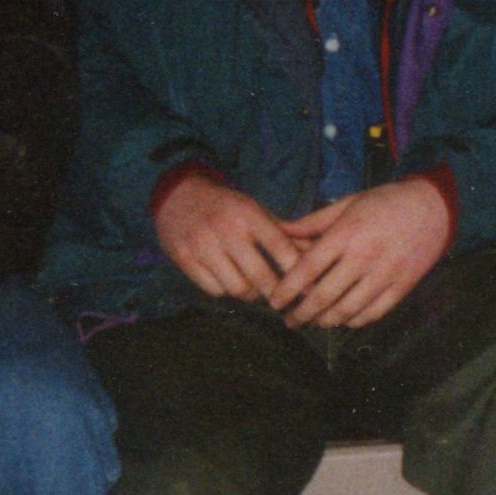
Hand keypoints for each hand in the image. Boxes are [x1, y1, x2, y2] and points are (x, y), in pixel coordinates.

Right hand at [156, 173, 300, 300]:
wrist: (178, 194)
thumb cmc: (227, 207)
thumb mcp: (256, 211)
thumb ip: (285, 234)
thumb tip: (317, 254)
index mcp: (250, 215)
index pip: (282, 249)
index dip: (298, 274)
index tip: (309, 289)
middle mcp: (226, 230)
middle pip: (260, 277)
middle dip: (277, 294)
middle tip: (284, 300)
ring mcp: (202, 245)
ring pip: (237, 288)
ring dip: (251, 295)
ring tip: (256, 290)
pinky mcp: (183, 258)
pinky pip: (214, 290)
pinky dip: (226, 291)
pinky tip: (230, 282)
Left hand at [268, 177, 452, 328]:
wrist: (434, 207)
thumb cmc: (386, 202)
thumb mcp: (348, 204)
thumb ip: (313, 222)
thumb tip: (280, 231)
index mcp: (347, 234)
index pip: (308, 269)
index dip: (287, 290)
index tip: (275, 302)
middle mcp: (364, 257)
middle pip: (324, 296)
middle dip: (301, 313)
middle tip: (290, 320)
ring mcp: (385, 274)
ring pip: (348, 310)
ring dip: (326, 321)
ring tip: (314, 322)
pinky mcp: (403, 287)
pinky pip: (373, 313)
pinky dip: (354, 321)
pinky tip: (344, 319)